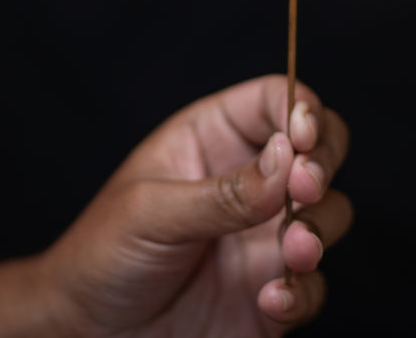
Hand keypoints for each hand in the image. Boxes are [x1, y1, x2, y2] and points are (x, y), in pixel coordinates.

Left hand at [39, 75, 351, 336]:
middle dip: (323, 164)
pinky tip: (272, 299)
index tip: (302, 139)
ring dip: (321, 229)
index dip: (300, 109)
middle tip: (304, 188)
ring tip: (293, 250)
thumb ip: (223, 191)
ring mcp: (263, 238)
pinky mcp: (272, 292)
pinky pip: (312, 287)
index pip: (274, 100)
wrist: (85, 334)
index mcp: (213, 140)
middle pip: (319, 149)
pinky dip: (302, 292)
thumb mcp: (151, 211)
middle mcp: (249, 183)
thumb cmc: (102, 254)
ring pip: (329, 215)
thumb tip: (287, 159)